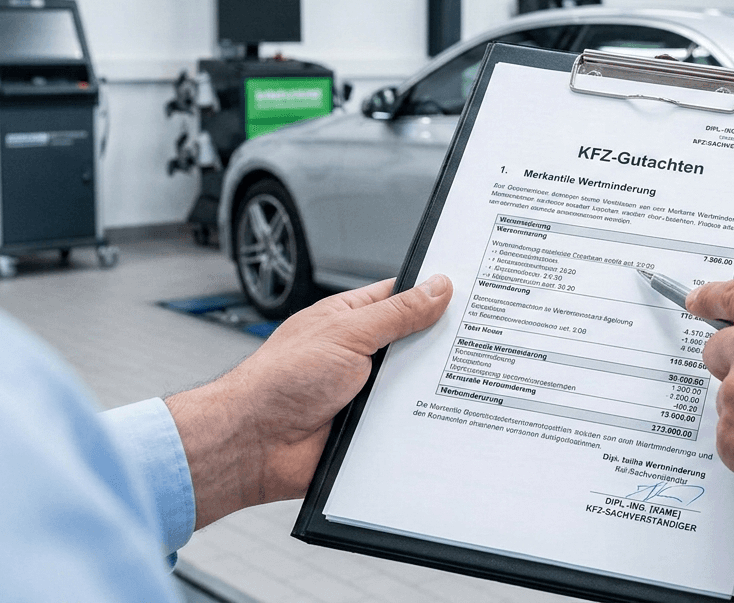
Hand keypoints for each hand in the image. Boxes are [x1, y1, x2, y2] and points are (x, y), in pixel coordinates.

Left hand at [166, 275, 451, 527]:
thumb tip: (437, 288)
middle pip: (417, 344)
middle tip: (480, 340)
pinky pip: (408, 423)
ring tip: (464, 380)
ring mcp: (366, 393)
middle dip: (441, 345)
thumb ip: (396, 313)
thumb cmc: (278, 382)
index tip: (472, 293)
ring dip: (430, 387)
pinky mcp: (371, 430)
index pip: (403, 298)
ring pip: (416, 385)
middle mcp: (360, 354)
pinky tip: (440, 419)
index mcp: (350, 320)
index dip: (435, 295)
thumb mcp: (346, 334)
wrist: (253, 445)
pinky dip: (421, 422)